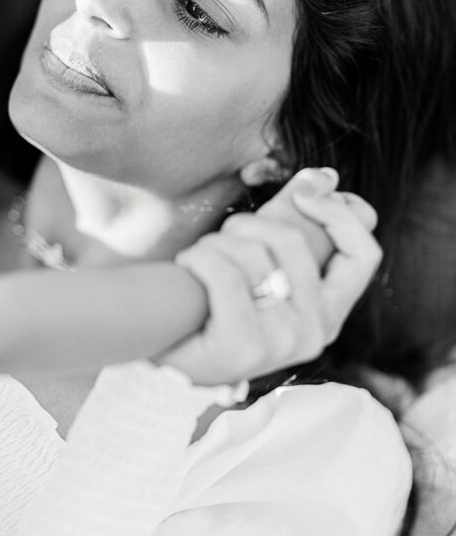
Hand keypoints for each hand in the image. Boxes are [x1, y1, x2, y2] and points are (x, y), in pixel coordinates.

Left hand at [159, 169, 380, 385]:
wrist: (172, 359)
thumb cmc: (219, 306)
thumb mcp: (265, 264)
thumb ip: (296, 221)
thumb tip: (325, 176)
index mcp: (329, 312)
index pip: (363, 254)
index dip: (338, 214)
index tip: (302, 195)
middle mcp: (314, 332)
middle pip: (294, 241)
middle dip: (249, 223)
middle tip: (224, 236)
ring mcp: (282, 343)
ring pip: (254, 255)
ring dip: (216, 243)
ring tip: (200, 260)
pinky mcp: (242, 347)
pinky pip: (224, 275)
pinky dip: (199, 259)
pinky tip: (188, 268)